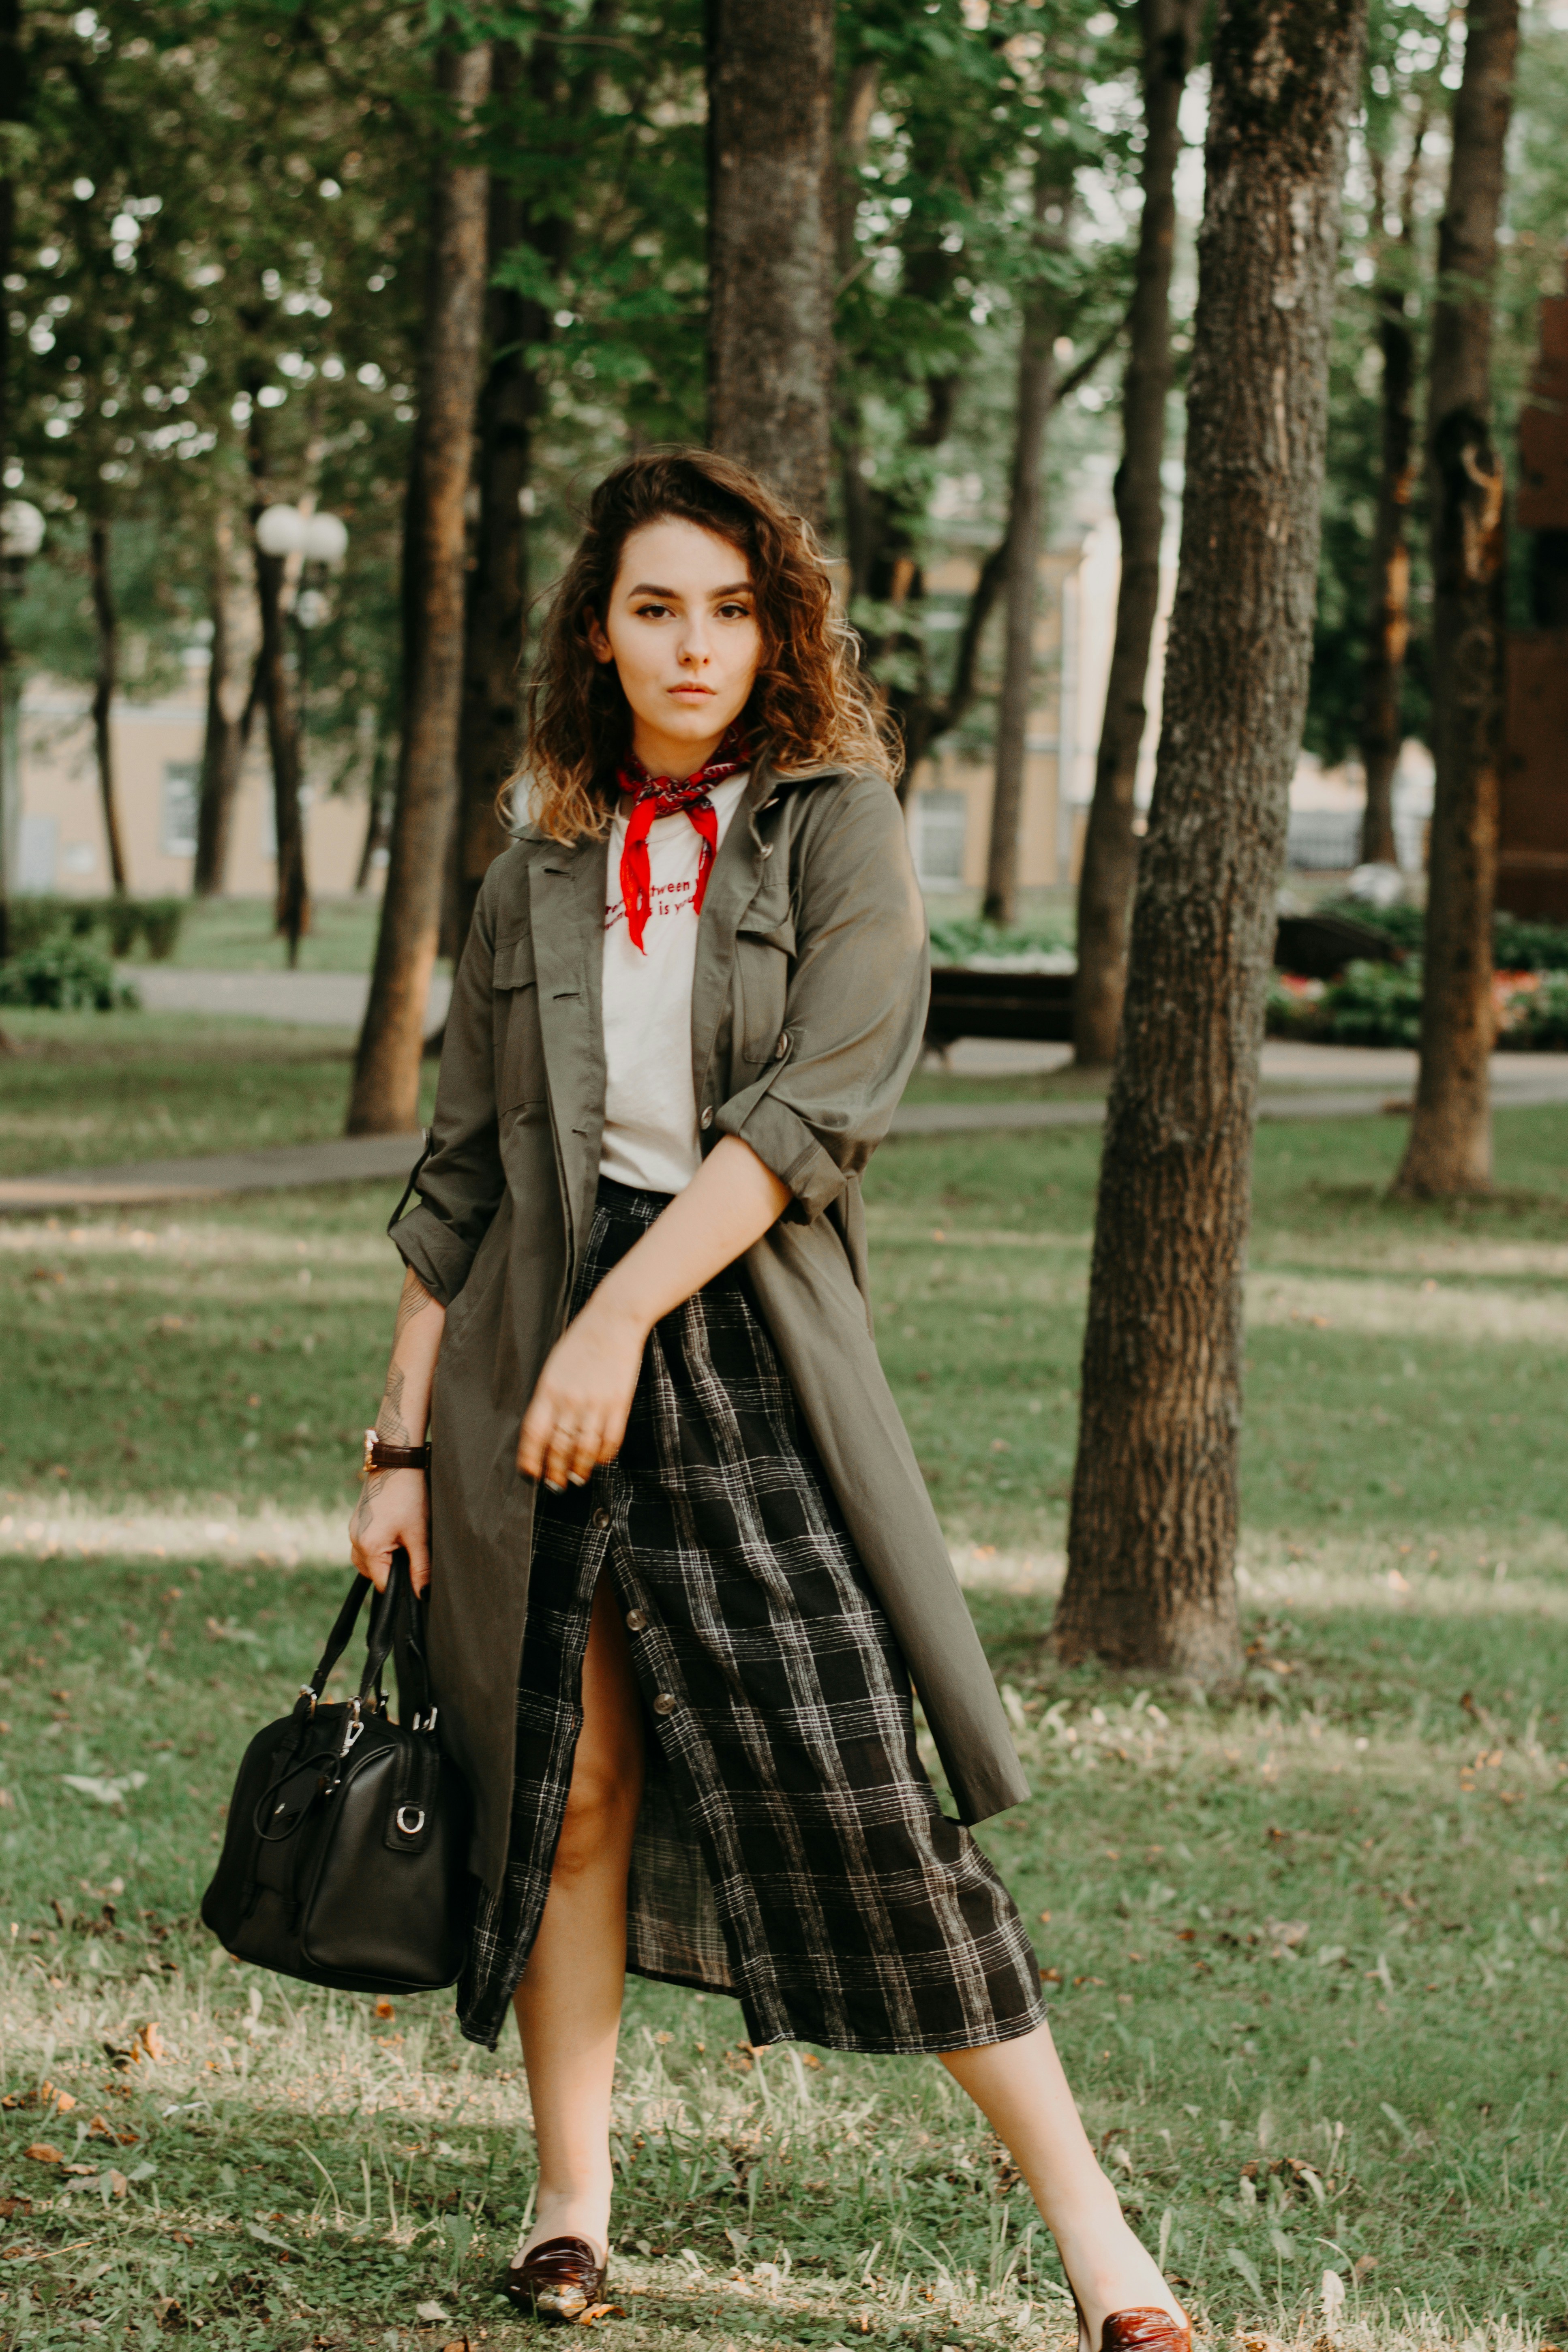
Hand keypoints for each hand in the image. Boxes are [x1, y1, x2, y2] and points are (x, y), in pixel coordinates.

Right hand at [349, 1466, 431, 1595]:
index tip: (417, 1578)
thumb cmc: (409, 1495)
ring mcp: (353, 1530)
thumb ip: (420, 1567)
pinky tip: (397, 1531)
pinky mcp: (358, 1521)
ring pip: (370, 1560)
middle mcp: (354, 1541)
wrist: (397, 1459)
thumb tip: (422, 1595)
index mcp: (368, 1548)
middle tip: (414, 1552)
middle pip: (374, 1574)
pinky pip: (367, 1545)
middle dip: (394, 1571)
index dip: (402, 1587)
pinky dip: (382, 1545)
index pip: (383, 1585)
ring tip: (406, 1539)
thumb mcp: (419, 1534)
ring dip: (387, 1558)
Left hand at [518, 1296, 646, 1491]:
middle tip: (555, 1484)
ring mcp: (596, 1403)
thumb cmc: (580, 1342)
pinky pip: (610, 1440)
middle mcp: (570, 1400)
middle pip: (559, 1447)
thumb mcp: (553, 1367)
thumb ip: (547, 1398)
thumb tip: (544, 1432)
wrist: (613, 1320)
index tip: (530, 1474)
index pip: (534, 1434)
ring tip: (576, 1478)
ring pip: (584, 1449)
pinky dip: (603, 1455)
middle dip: (555, 1471)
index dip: (530, 1459)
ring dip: (579, 1469)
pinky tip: (598, 1460)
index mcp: (548, 1390)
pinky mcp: (619, 1403)